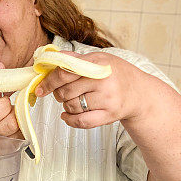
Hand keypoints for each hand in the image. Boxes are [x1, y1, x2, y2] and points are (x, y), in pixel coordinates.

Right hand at [0, 63, 22, 138]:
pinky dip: (19, 128)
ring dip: (17, 119)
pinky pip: (19, 137)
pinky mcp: (5, 145)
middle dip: (13, 112)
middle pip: (9, 124)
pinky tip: (12, 122)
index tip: (3, 99)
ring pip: (16, 131)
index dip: (3, 104)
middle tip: (9, 107)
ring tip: (10, 114)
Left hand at [34, 51, 157, 129]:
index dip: (48, 82)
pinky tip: (67, 116)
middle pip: (65, 91)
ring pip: (72, 106)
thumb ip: (75, 59)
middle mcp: (103, 79)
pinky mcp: (109, 114)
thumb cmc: (117, 74)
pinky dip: (70, 120)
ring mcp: (107, 98)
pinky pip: (81, 121)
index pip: (64, 72)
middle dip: (59, 94)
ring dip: (67, 106)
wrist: (140, 93)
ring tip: (75, 100)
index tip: (40, 88)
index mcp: (97, 62)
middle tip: (63, 93)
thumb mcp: (100, 59)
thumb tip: (50, 58)